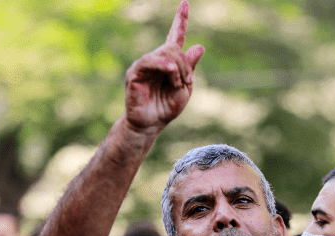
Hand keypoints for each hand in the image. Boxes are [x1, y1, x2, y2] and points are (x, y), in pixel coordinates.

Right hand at [124, 0, 204, 131]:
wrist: (151, 124)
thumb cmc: (167, 107)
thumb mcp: (185, 88)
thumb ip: (190, 68)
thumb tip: (199, 46)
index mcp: (169, 62)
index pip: (175, 36)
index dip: (180, 20)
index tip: (185, 3)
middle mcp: (156, 60)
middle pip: (173, 48)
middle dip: (185, 64)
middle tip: (187, 82)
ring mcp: (145, 65)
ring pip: (164, 54)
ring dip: (177, 69)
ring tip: (178, 83)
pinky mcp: (135, 73)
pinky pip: (150, 61)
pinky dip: (164, 66)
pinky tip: (171, 73)